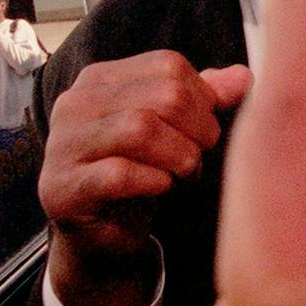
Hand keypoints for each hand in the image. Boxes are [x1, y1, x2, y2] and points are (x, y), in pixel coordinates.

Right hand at [39, 51, 250, 305]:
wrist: (101, 240)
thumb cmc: (139, 178)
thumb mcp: (173, 132)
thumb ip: (203, 101)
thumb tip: (243, 77)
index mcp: (100, 79)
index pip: (168, 65)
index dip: (202, 98)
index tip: (204, 129)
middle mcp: (75, 104)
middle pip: (162, 95)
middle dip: (198, 130)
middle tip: (200, 157)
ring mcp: (63, 145)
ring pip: (141, 128)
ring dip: (181, 156)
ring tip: (184, 174)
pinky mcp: (62, 188)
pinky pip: (120, 174)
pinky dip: (155, 182)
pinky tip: (160, 189)